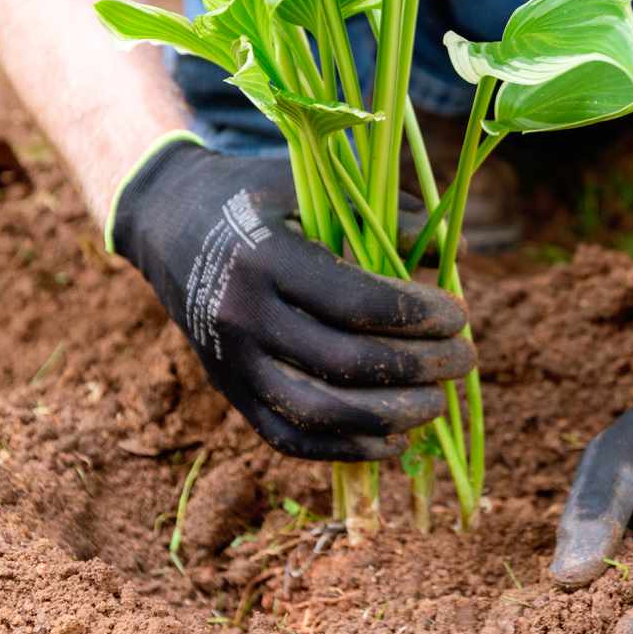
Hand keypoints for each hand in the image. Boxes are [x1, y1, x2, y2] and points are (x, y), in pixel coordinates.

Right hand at [109, 135, 473, 459]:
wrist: (167, 221)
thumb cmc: (253, 196)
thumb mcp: (309, 183)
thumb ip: (383, 212)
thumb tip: (454, 249)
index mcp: (264, 258)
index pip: (353, 303)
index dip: (416, 316)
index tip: (459, 314)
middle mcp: (242, 315)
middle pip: (343, 363)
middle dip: (418, 367)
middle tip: (465, 357)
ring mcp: (232, 361)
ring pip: (317, 412)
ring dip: (390, 416)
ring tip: (439, 403)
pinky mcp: (229, 390)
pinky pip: (287, 437)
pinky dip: (344, 450)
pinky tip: (394, 442)